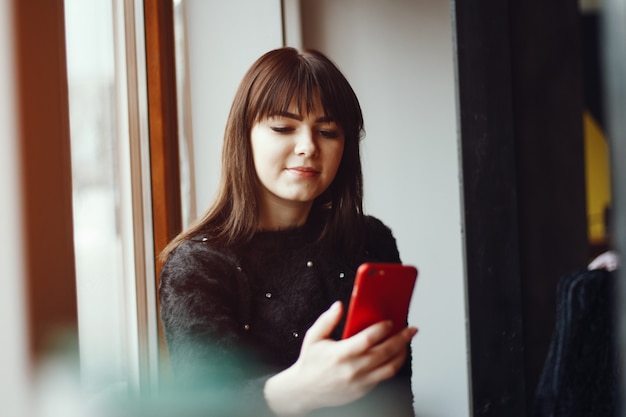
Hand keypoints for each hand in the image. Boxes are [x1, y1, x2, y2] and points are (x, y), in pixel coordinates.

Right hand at [264, 301, 417, 415]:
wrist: (304, 391)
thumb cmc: (310, 363)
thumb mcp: (313, 337)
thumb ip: (327, 320)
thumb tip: (339, 306)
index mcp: (340, 354)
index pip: (368, 339)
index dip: (382, 329)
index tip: (390, 321)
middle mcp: (352, 369)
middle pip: (385, 352)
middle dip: (401, 338)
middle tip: (411, 329)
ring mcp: (360, 382)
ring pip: (390, 368)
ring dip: (402, 353)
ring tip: (406, 342)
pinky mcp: (363, 390)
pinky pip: (384, 377)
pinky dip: (393, 365)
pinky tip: (395, 355)